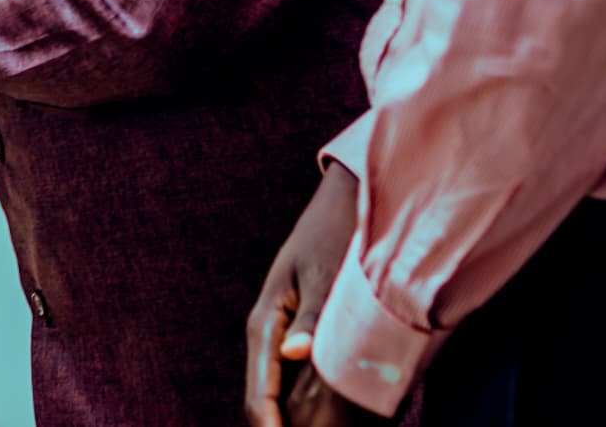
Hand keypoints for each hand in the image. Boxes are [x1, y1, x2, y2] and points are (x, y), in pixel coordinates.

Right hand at [246, 161, 363, 426]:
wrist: (346, 201)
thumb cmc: (334, 235)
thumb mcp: (322, 276)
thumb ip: (310, 317)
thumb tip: (294, 353)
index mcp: (266, 325)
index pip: (258, 395)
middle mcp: (272, 337)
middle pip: (268, 403)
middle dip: (287, 426)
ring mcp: (288, 338)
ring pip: (286, 396)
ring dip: (302, 420)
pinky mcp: (306, 335)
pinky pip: (304, 381)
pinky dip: (318, 404)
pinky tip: (344, 417)